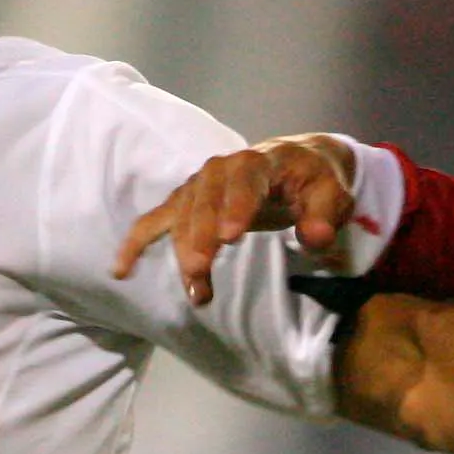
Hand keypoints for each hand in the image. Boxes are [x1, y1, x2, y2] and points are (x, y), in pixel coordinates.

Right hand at [116, 134, 361, 308]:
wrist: (295, 163)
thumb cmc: (313, 182)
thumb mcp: (331, 194)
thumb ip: (324, 216)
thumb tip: (315, 238)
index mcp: (260, 162)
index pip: (244, 182)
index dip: (235, 207)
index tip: (229, 237)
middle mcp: (222, 170)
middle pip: (204, 201)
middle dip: (198, 236)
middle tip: (200, 270)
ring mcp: (199, 186)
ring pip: (181, 215)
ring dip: (181, 252)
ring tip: (197, 291)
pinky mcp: (186, 202)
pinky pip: (155, 220)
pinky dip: (136, 242)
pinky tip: (122, 270)